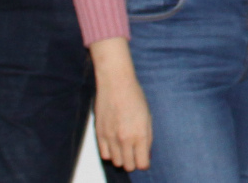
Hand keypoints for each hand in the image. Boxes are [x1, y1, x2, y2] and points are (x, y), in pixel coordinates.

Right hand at [88, 38, 152, 171]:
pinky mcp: (99, 134)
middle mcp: (124, 139)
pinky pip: (104, 155)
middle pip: (129, 166)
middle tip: (135, 152)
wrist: (115, 82)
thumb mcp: (148, 117)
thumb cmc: (134, 97)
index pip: (142, 164)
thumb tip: (146, 155)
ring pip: (116, 162)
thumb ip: (147, 138)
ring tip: (124, 147)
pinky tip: (115, 144)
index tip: (144, 158)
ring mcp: (110, 137)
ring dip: (121, 158)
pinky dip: (110, 153)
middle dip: (133, 162)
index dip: (144, 163)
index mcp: (140, 134)